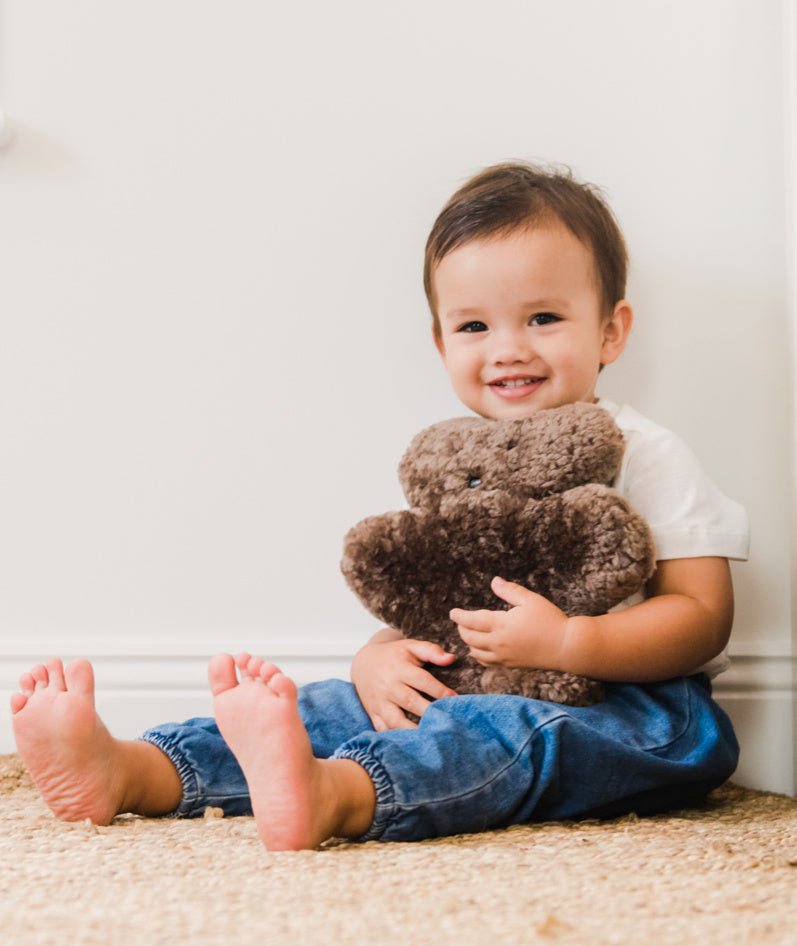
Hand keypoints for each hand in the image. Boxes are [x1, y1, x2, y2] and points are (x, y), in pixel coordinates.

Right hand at [350, 632, 457, 730]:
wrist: (364, 663)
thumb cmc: (394, 655)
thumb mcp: (411, 646)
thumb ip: (431, 651)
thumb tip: (451, 659)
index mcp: (400, 668)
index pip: (423, 681)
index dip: (440, 691)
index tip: (456, 700)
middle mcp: (389, 686)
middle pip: (410, 702)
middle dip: (429, 713)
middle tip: (447, 722)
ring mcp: (380, 702)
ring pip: (395, 720)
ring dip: (412, 730)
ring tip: (430, 737)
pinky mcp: (374, 714)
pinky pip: (383, 730)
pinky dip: (395, 739)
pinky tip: (411, 745)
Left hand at [451, 576, 568, 669]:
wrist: (567, 647)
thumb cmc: (551, 620)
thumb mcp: (531, 600)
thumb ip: (510, 591)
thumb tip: (494, 581)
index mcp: (502, 624)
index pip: (472, 620)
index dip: (459, 616)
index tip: (452, 612)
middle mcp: (499, 643)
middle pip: (470, 638)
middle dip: (461, 629)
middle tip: (460, 621)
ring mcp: (504, 657)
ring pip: (476, 653)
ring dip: (469, 643)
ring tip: (468, 634)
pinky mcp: (511, 666)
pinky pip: (487, 663)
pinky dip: (478, 656)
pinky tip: (480, 651)